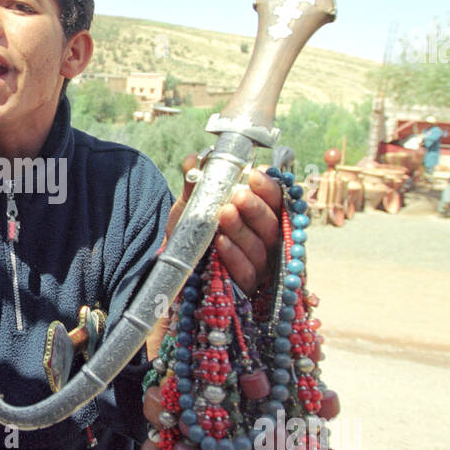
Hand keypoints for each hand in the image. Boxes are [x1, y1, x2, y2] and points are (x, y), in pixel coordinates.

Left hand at [145, 156, 282, 358]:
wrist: (174, 267)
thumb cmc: (191, 233)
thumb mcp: (190, 207)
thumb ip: (194, 185)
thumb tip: (193, 160)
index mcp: (259, 217)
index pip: (276, 202)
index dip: (269, 189)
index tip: (255, 175)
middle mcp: (265, 242)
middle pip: (271, 226)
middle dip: (255, 209)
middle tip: (237, 195)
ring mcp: (259, 267)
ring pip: (259, 249)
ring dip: (242, 230)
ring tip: (224, 214)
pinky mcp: (246, 289)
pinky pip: (245, 274)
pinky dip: (233, 257)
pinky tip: (220, 243)